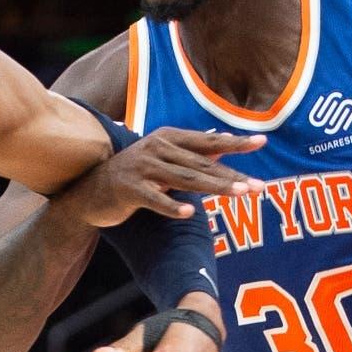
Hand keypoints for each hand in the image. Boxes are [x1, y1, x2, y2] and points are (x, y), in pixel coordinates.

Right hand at [66, 127, 259, 226]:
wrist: (91, 189)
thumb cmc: (135, 174)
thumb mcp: (165, 159)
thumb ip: (195, 153)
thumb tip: (227, 142)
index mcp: (168, 138)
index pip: (208, 141)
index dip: (235, 142)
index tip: (261, 142)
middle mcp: (157, 148)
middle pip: (201, 164)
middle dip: (231, 175)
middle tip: (257, 185)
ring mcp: (142, 168)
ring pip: (184, 179)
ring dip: (214, 187)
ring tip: (238, 194)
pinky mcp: (129, 190)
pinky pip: (154, 199)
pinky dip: (172, 207)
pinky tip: (189, 213)